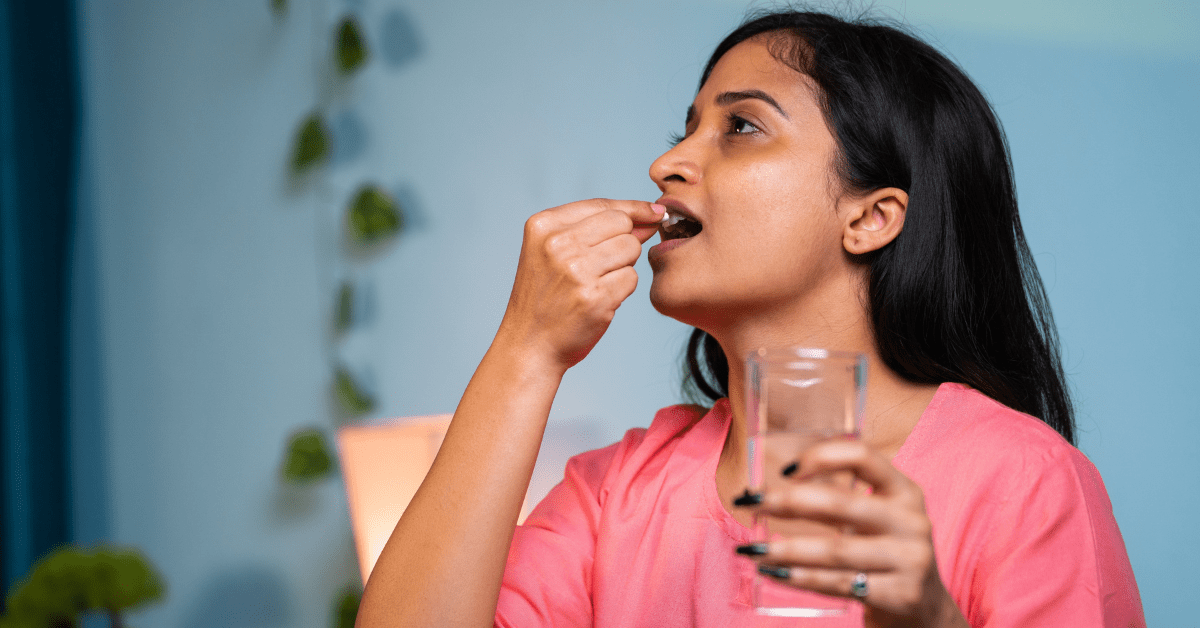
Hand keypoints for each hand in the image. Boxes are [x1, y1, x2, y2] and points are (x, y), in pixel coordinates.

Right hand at [497, 199, 663, 370]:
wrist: (529, 344)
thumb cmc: (546, 296)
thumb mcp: (551, 251)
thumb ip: (595, 228)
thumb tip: (650, 214)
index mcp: (543, 226)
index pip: (602, 205)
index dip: (633, 208)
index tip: (654, 212)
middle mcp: (558, 244)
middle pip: (622, 224)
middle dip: (624, 241)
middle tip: (604, 264)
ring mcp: (577, 271)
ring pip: (631, 249)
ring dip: (624, 266)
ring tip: (598, 282)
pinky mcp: (595, 297)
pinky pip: (632, 278)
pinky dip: (622, 290)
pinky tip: (600, 299)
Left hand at [735, 439, 968, 627]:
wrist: (926, 610)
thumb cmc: (886, 554)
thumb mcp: (876, 520)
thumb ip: (838, 501)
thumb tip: (768, 492)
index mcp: (905, 492)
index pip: (862, 456)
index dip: (821, 457)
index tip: (786, 471)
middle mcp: (912, 521)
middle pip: (839, 503)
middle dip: (785, 502)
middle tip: (749, 504)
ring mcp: (910, 560)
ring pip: (834, 550)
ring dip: (785, 548)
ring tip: (751, 549)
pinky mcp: (900, 595)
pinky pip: (838, 583)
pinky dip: (800, 577)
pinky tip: (773, 572)